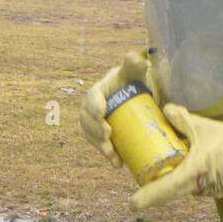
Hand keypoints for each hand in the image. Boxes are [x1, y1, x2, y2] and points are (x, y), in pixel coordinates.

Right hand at [80, 50, 162, 169]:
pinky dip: (109, 156)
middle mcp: (93, 109)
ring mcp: (96, 124)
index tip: (102, 113)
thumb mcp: (134, 71)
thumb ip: (134, 63)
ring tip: (111, 152)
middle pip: (87, 120)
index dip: (94, 106)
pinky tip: (118, 164)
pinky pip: (102, 147)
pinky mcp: (104, 136)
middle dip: (94, 129)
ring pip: (92, 136)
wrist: (135, 97)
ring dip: (99, 146)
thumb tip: (135, 57)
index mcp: (98, 92)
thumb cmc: (133, 81)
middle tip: (108, 134)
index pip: (92, 98)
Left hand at [130, 105, 222, 210]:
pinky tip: (185, 163)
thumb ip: (182, 119)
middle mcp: (196, 189)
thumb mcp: (204, 127)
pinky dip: (187, 177)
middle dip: (155, 185)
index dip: (145, 198)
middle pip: (169, 191)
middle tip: (143, 174)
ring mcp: (206, 192)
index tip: (132, 204)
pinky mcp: (214, 190)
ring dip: (172, 179)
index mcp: (190, 176)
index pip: (162, 191)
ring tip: (162, 164)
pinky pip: (195, 185)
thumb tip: (164, 109)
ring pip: (182, 188)